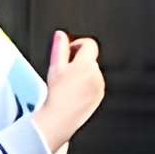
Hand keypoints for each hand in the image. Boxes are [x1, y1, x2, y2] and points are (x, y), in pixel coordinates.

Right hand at [32, 31, 103, 149]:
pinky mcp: (99, 95)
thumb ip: (59, 48)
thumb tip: (60, 34)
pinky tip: (73, 94)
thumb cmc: (56, 94)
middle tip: (64, 72)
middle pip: (89, 58)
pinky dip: (86, 86)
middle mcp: (96, 73)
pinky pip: (94, 84)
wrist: (59, 119)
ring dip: (82, 74)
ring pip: (92, 72)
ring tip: (67, 85)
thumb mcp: (55, 68)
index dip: (77, 45)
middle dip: (78, 61)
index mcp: (86, 63)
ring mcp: (99, 85)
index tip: (68, 52)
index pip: (89, 43)